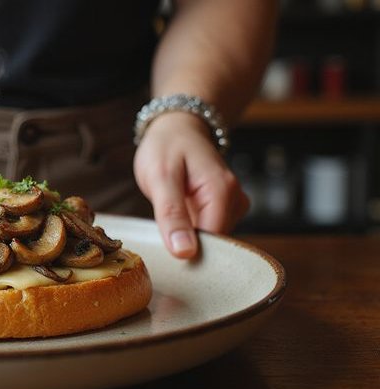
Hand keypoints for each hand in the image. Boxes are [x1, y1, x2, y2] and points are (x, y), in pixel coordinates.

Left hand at [133, 112, 249, 258]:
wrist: (176, 128)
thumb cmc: (166, 147)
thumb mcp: (160, 178)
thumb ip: (171, 215)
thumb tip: (184, 253)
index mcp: (222, 192)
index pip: (215, 244)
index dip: (191, 253)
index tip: (168, 250)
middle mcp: (235, 200)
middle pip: (216, 245)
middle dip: (190, 245)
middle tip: (164, 229)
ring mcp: (232, 205)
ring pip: (212, 240)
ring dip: (189, 236)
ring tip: (171, 214)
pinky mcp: (225, 209)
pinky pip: (209, 232)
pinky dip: (191, 229)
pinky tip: (180, 215)